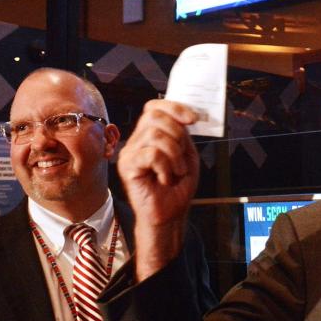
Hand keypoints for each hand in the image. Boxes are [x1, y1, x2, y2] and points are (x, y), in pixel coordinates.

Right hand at [117, 99, 198, 279]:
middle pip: (155, 117)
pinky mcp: (126, 166)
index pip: (155, 107)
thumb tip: (186, 115)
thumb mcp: (187, 153)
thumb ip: (183, 133)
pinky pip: (151, 154)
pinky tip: (165, 179)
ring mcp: (129, 152)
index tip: (193, 120)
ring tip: (175, 172)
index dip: (174, 107)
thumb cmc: (178, 185)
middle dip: (178, 135)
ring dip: (175, 155)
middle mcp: (137, 140)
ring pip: (156, 135)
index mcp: (151, 133)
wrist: (171, 213)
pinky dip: (166, 167)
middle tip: (181, 158)